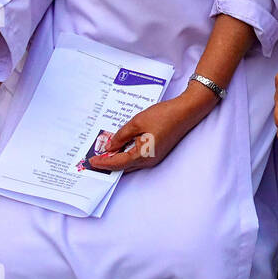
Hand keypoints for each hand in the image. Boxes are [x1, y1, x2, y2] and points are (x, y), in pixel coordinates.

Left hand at [90, 85, 214, 171]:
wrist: (186, 111)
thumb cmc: (164, 115)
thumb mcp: (137, 122)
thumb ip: (121, 136)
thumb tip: (110, 146)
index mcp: (143, 155)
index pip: (118, 163)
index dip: (103, 163)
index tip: (91, 162)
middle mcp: (149, 161)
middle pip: (124, 167)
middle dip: (108, 164)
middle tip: (94, 159)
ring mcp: (154, 157)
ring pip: (131, 163)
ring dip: (117, 160)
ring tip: (105, 153)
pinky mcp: (157, 152)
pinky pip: (138, 157)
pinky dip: (127, 155)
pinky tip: (121, 147)